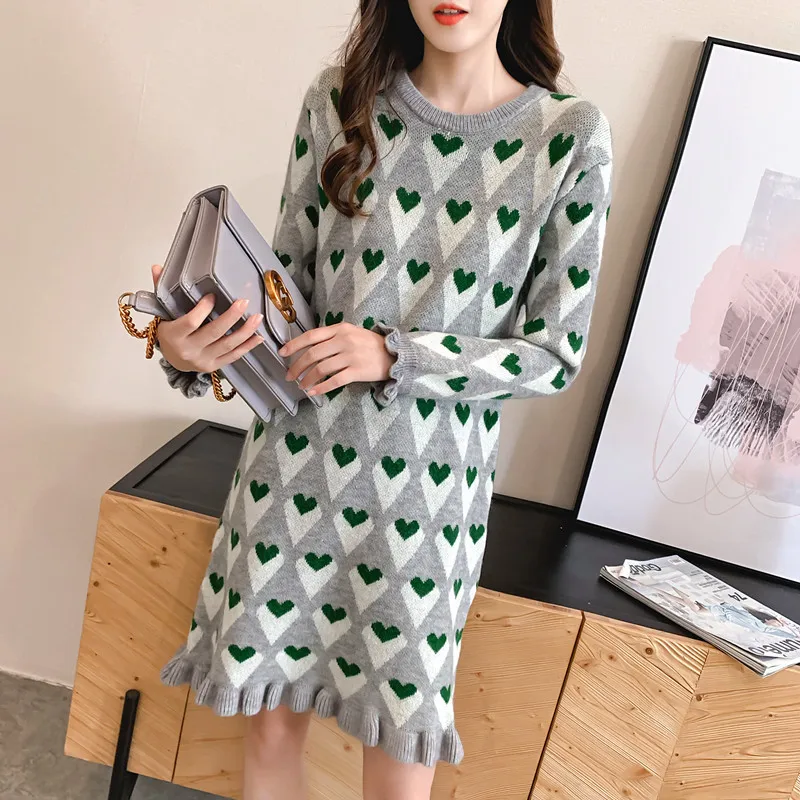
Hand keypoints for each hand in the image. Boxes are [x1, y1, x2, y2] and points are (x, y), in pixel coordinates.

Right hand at [151, 264, 263, 372]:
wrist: (172, 359)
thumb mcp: (162, 311)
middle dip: (231, 317)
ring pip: (227, 345)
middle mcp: (188, 350)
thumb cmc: (169, 331)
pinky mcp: (214, 366)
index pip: (191, 322)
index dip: (203, 309)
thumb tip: (158, 267)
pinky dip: (248, 346)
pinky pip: (233, 356)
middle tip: (244, 302)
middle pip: (214, 332)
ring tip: (257, 317)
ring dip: (245, 331)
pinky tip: (258, 336)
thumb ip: (161, 289)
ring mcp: (202, 360)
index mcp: (173, 335)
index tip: (213, 296)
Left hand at [278, 321, 396, 395]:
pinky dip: (321, 387)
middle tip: (289, 376)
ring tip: (301, 385)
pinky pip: (334, 381)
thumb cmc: (370, 344)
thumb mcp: (352, 332)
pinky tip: (313, 392)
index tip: (282, 353)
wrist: (394, 354)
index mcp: (340, 329)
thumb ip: (332, 336)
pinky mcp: (357, 371)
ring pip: (321, 368)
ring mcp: (351, 356)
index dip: (294, 345)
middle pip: (313, 354)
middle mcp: (344, 341)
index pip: (311, 336)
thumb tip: (308, 346)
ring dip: (307, 379)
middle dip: (297, 366)